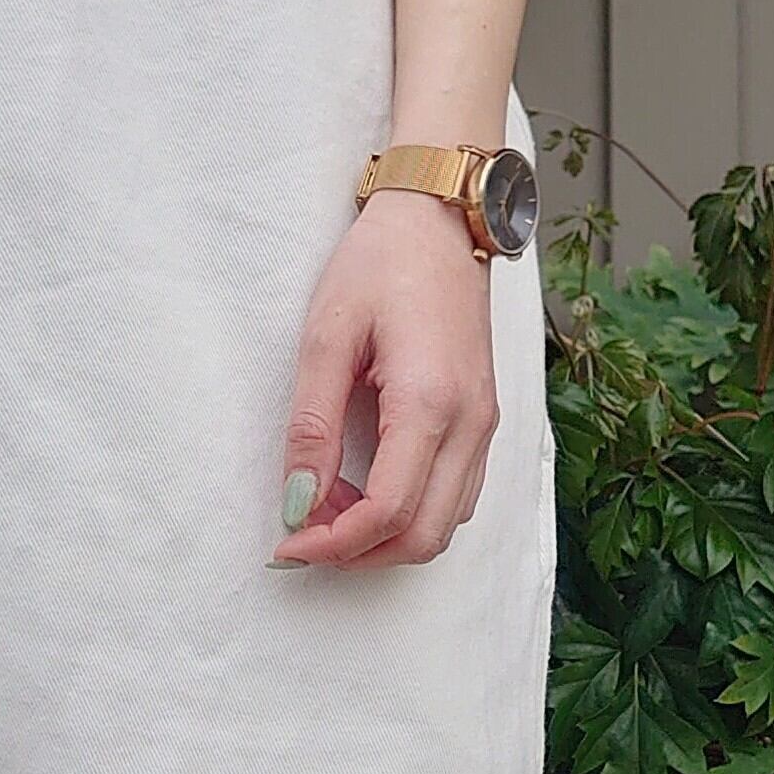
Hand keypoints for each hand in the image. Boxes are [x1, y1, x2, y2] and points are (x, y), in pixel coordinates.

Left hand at [272, 189, 499, 566]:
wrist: (437, 220)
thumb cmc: (379, 265)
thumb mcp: (326, 338)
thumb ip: (312, 427)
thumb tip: (298, 502)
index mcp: (430, 401)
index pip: (389, 512)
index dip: (333, 542)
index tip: (287, 543)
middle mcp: (471, 423)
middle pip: (423, 536)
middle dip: (359, 553)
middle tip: (303, 537)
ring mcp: (486, 425)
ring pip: (444, 525)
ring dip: (384, 538)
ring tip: (328, 509)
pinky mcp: (484, 420)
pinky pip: (455, 496)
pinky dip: (410, 513)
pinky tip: (365, 489)